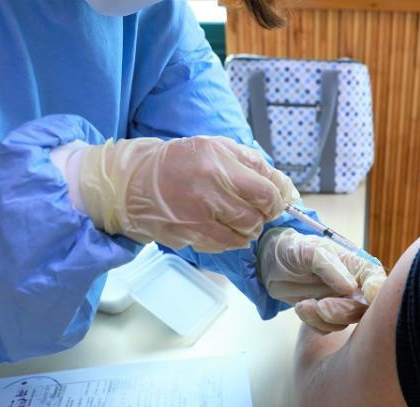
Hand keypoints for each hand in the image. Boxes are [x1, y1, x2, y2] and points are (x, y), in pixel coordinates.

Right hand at [76, 136, 298, 251]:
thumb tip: (286, 188)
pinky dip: (230, 240)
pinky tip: (219, 227)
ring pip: (244, 235)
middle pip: (256, 216)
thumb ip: (253, 164)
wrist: (133, 182)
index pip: (266, 192)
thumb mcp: (216, 148)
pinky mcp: (188, 234)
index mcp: (218, 161)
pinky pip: (225, 245)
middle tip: (253, 209)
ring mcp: (197, 214)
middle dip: (262, 216)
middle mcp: (209, 187)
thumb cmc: (180, 162)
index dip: (277, 201)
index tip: (275, 201)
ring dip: (247, 230)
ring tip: (235, 218)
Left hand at [257, 228, 386, 332]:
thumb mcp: (310, 250)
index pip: (378, 281)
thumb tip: (350, 288)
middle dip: (342, 311)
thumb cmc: (294, 248)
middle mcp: (354, 286)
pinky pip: (327, 329)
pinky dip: (313, 322)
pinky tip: (301, 306)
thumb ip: (330, 267)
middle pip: (363, 309)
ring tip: (303, 304)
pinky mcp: (325, 316)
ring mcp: (340, 302)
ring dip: (322, 318)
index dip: (378, 292)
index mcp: (357, 266)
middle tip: (321, 306)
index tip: (368, 298)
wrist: (271, 262)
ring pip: (344, 322)